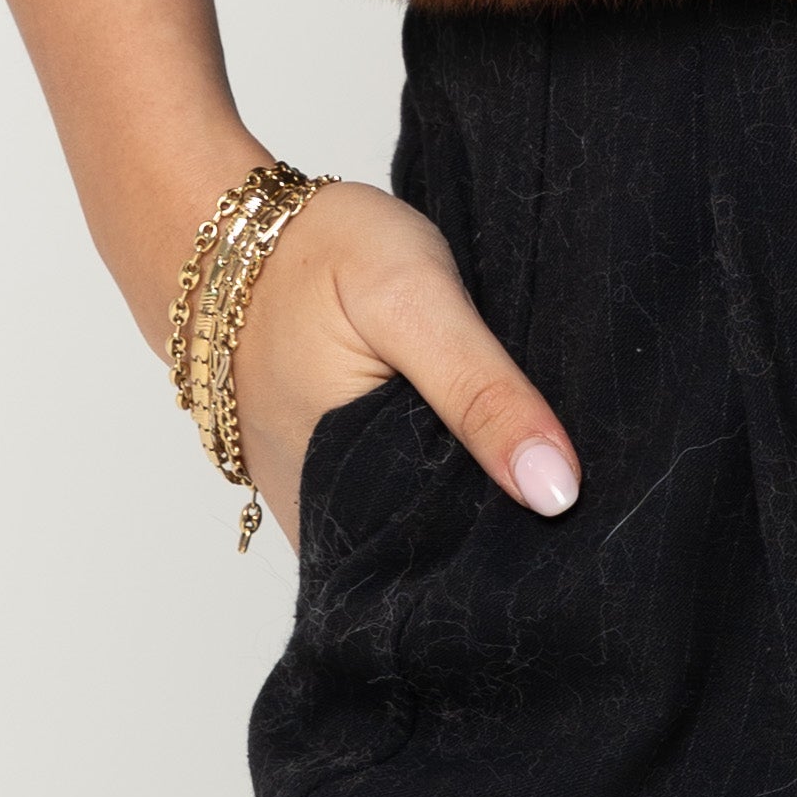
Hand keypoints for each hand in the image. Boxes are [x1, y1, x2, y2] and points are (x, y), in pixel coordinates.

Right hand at [216, 178, 583, 555]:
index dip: (528, 534)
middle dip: (503, 514)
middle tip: (551, 452)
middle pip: (442, 548)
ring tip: (516, 440)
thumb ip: (482, 393)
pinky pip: (390, 498)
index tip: (579, 501)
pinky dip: (432, 470)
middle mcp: (324, 525)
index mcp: (345, 505)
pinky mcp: (316, 482)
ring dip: (468, 492)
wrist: (217, 236)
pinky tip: (464, 430)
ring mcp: (315, 507)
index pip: (461, 560)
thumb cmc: (311, 258)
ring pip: (419, 525)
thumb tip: (556, 492)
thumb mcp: (412, 301)